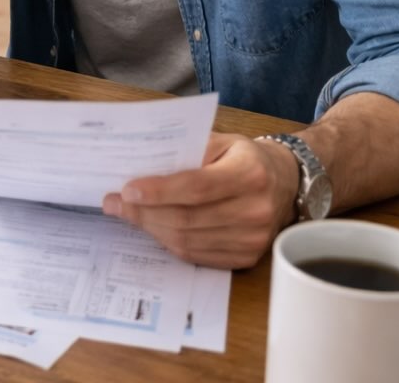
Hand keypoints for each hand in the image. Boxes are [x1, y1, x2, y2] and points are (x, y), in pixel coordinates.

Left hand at [101, 132, 299, 268]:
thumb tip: (141, 166)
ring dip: (151, 228)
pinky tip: (152, 227)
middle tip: (113, 203)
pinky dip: (169, 242)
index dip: (159, 191)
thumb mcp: (222, 141)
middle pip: (187, 218)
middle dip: (143, 212)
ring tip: (126, 214)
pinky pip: (197, 256)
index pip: (197, 187)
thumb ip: (188, 150)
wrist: (285, 183)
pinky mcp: (247, 258)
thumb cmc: (244, 157)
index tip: (126, 190)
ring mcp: (253, 239)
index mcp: (250, 174)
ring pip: (188, 240)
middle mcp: (255, 210)